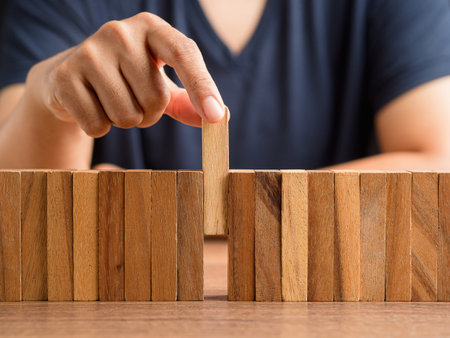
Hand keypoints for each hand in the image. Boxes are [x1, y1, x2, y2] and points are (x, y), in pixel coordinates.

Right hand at [27, 12, 224, 137]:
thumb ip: (189, 99)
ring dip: (127, 122)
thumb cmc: (127, 79)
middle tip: (135, 102)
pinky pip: (98, 125)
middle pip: (155, 99)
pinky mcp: (64, 76)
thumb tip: (221, 117)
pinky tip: (92, 108)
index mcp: (151, 28)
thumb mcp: (160, 84)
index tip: (215, 117)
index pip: (184, 54)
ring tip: (113, 103)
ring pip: (127, 116)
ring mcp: (89, 51)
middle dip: (150, 115)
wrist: (71, 75)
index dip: (202, 86)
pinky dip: (99, 128)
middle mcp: (120, 32)